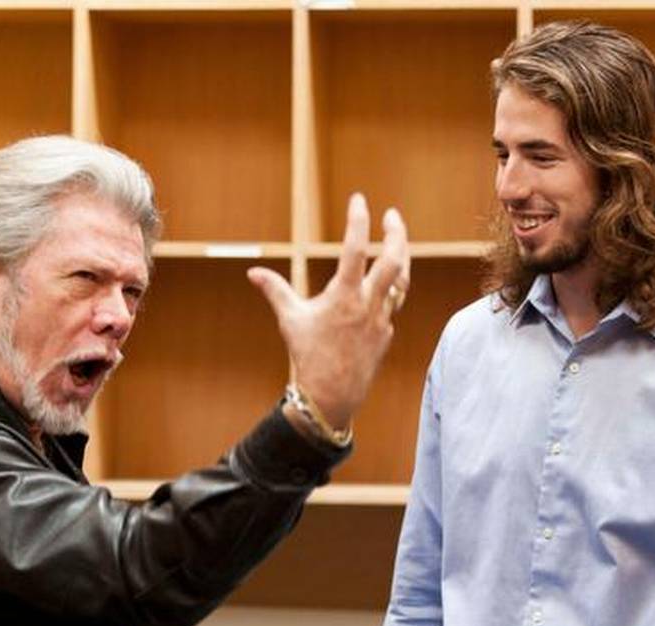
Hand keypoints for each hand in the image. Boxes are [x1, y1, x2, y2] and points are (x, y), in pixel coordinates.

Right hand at [248, 193, 409, 430]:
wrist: (331, 396)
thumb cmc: (308, 357)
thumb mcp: (290, 320)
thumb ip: (276, 290)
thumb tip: (253, 272)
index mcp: (344, 296)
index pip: (355, 248)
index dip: (358, 220)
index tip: (359, 199)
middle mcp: (368, 305)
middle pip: (394, 260)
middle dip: (396, 233)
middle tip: (392, 214)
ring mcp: (382, 320)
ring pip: (401, 282)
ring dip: (401, 258)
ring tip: (396, 243)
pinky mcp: (386, 335)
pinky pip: (391, 307)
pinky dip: (388, 294)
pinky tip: (380, 290)